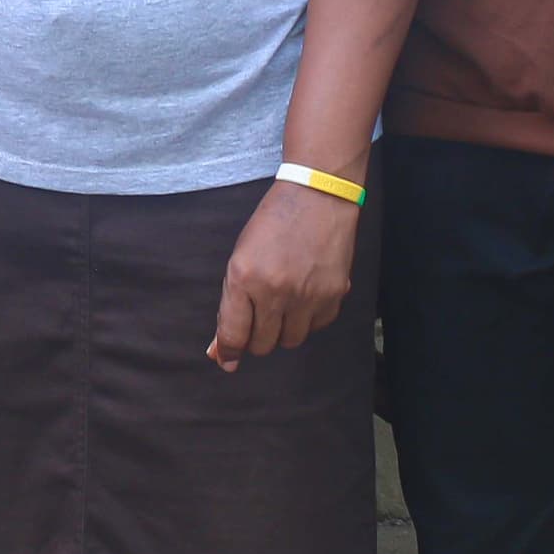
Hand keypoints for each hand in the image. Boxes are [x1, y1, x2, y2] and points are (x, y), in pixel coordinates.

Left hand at [209, 181, 359, 372]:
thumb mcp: (241, 257)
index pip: (233, 334)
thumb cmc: (273, 223)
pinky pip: (316, 327)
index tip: (228, 359)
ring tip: (283, 303)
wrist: (318, 195)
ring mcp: (307, 294)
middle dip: (256, 337)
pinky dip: (308, 318)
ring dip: (283, 330)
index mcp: (244, 277)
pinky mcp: (334, 295)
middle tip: (259, 317)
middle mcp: (276, 291)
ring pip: (290, 341)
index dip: (228, 351)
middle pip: (262, 344)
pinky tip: (305, 294)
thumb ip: (230, 305)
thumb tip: (219, 352)